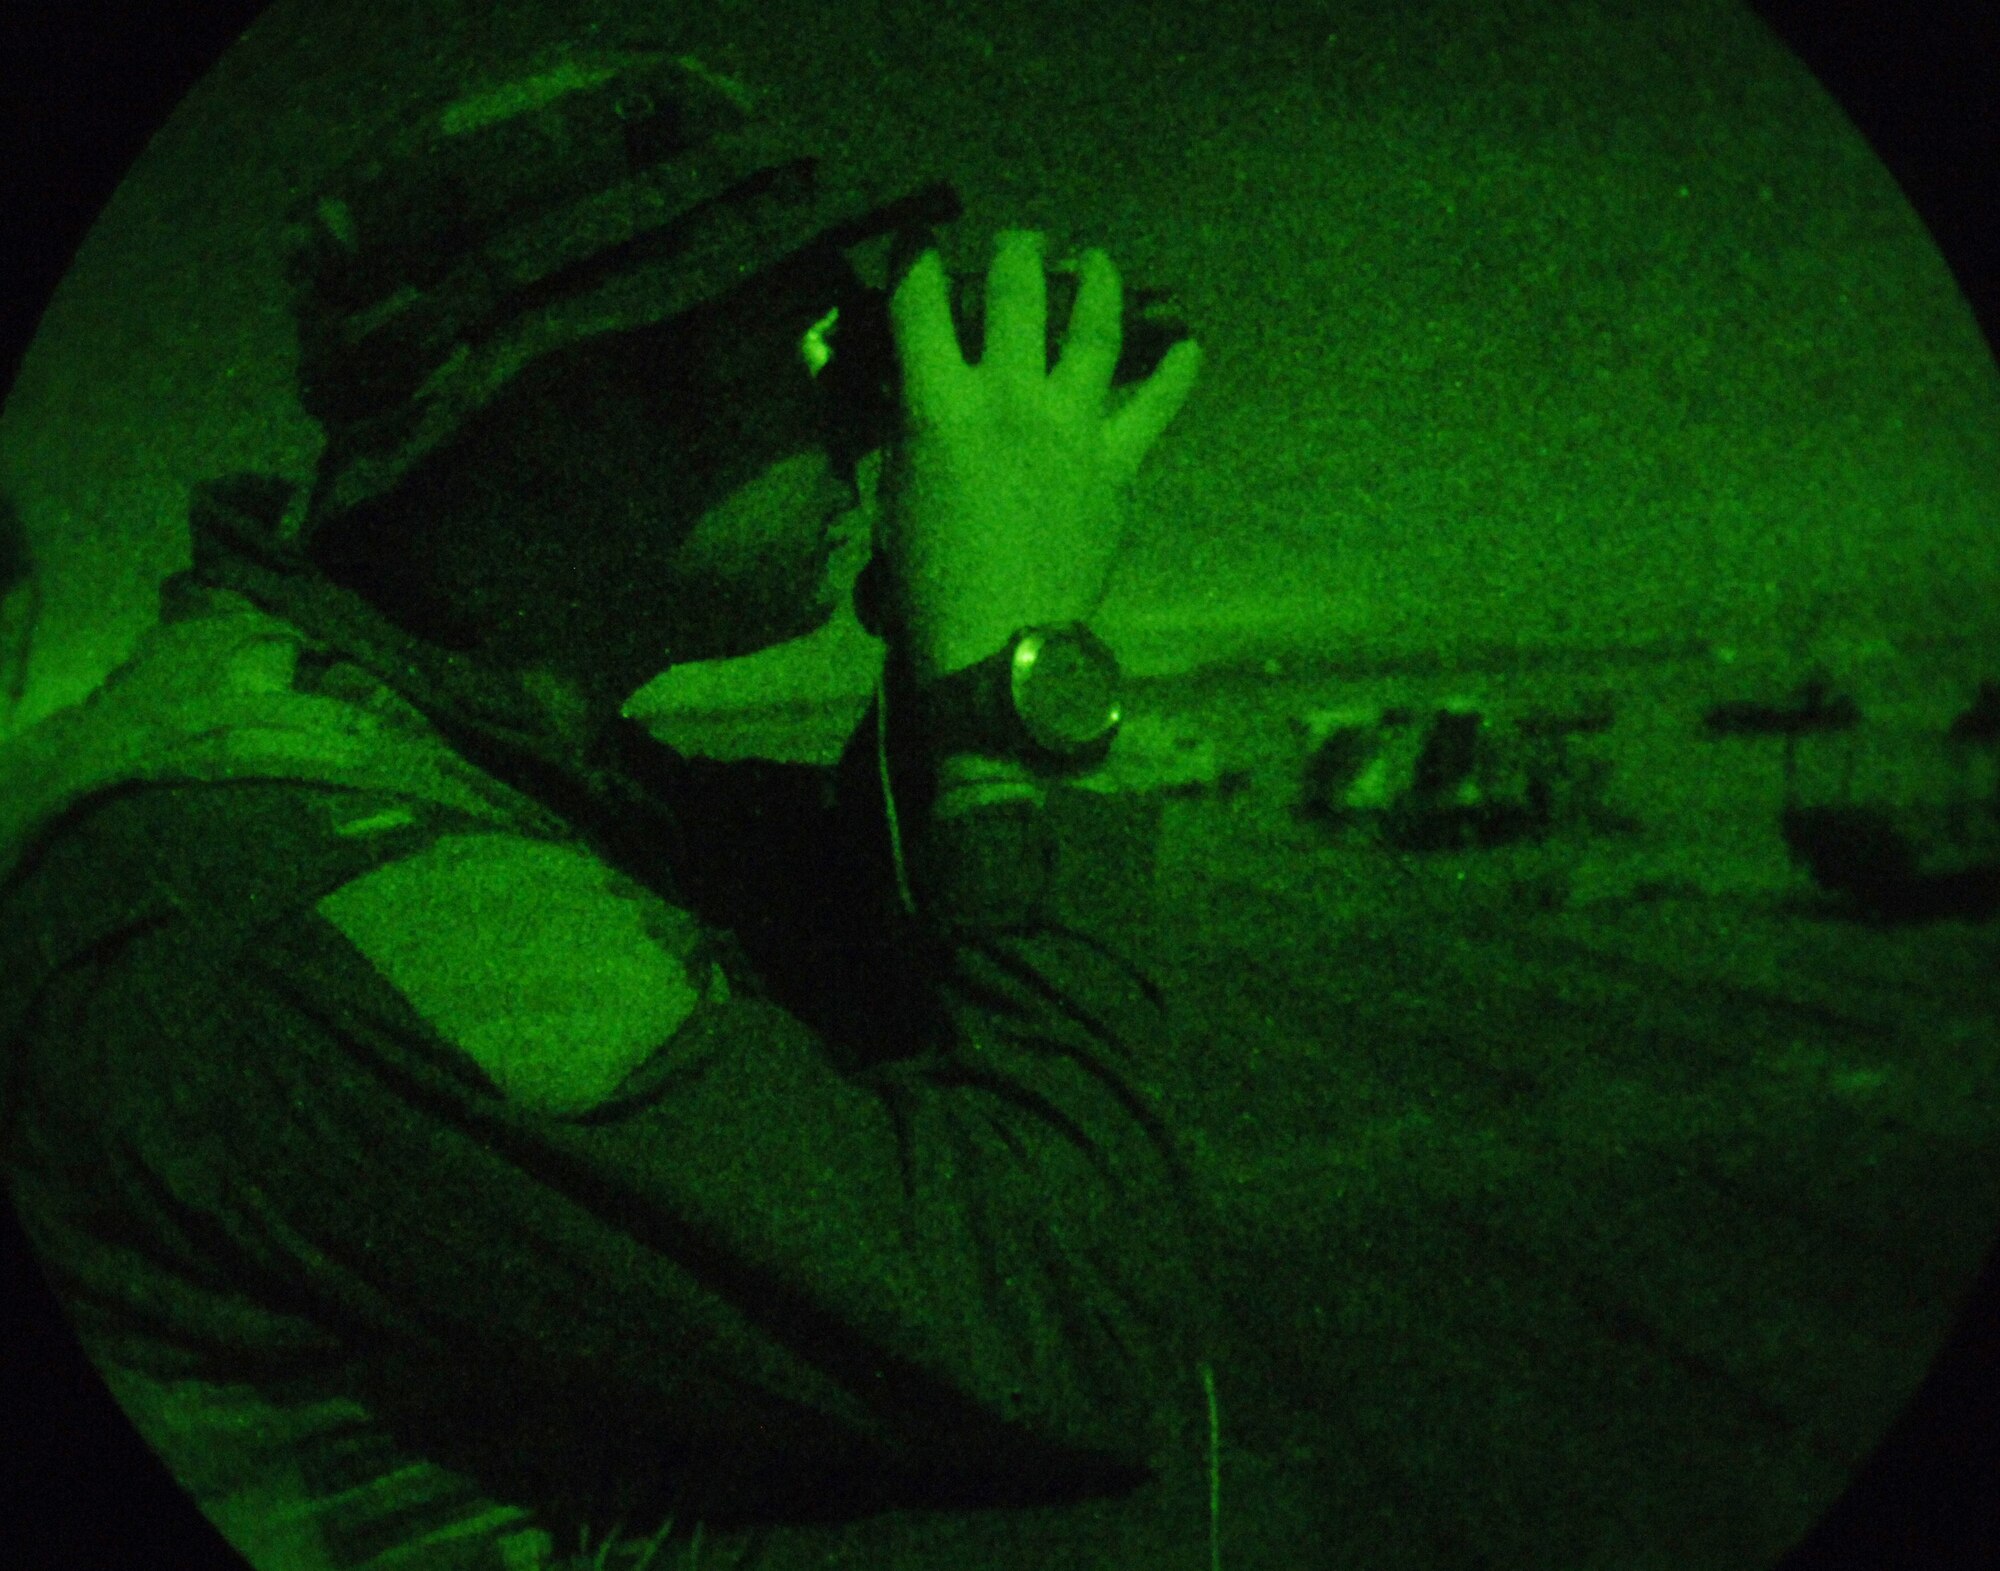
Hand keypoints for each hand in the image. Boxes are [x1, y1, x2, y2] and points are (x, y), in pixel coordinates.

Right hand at [876, 228, 1203, 678]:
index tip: (920, 243)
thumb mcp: (898, 490)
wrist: (998, 646)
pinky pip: (1156, 405)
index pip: (920, 297)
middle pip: (1016, 286)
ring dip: (1095, 280)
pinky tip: (1189, 345)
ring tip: (1092, 261)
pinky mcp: (1118, 464)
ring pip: (1095, 324)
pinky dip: (1176, 372)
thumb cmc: (928, 581)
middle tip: (1019, 244)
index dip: (916, 255)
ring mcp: (1072, 425)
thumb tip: (923, 387)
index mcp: (938, 403)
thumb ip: (914, 426)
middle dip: (1016, 248)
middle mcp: (1010, 396)